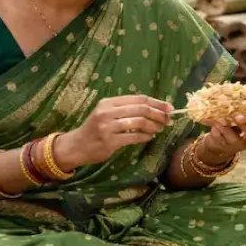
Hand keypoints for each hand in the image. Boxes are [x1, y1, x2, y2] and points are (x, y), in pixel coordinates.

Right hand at [58, 96, 173, 166]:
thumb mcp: (107, 113)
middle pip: (141, 109)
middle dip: (159, 114)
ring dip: (153, 126)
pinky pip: (133, 137)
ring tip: (159, 129)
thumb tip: (156, 109)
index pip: (139, 99)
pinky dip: (144, 137)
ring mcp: (107, 126)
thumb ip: (127, 109)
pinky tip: (149, 137)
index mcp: (108, 102)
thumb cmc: (96, 128)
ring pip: (139, 122)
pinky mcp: (108, 141)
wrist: (75, 146)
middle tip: (169, 120)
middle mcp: (107, 112)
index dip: (157, 103)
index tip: (170, 108)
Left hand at [197, 108, 245, 164]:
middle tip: (238, 116)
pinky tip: (214, 127)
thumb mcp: (244, 114)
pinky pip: (222, 142)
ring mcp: (240, 145)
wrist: (221, 142)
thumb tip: (241, 91)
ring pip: (236, 139)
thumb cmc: (236, 123)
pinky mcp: (226, 148)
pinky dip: (217, 133)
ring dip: (227, 128)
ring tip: (220, 120)